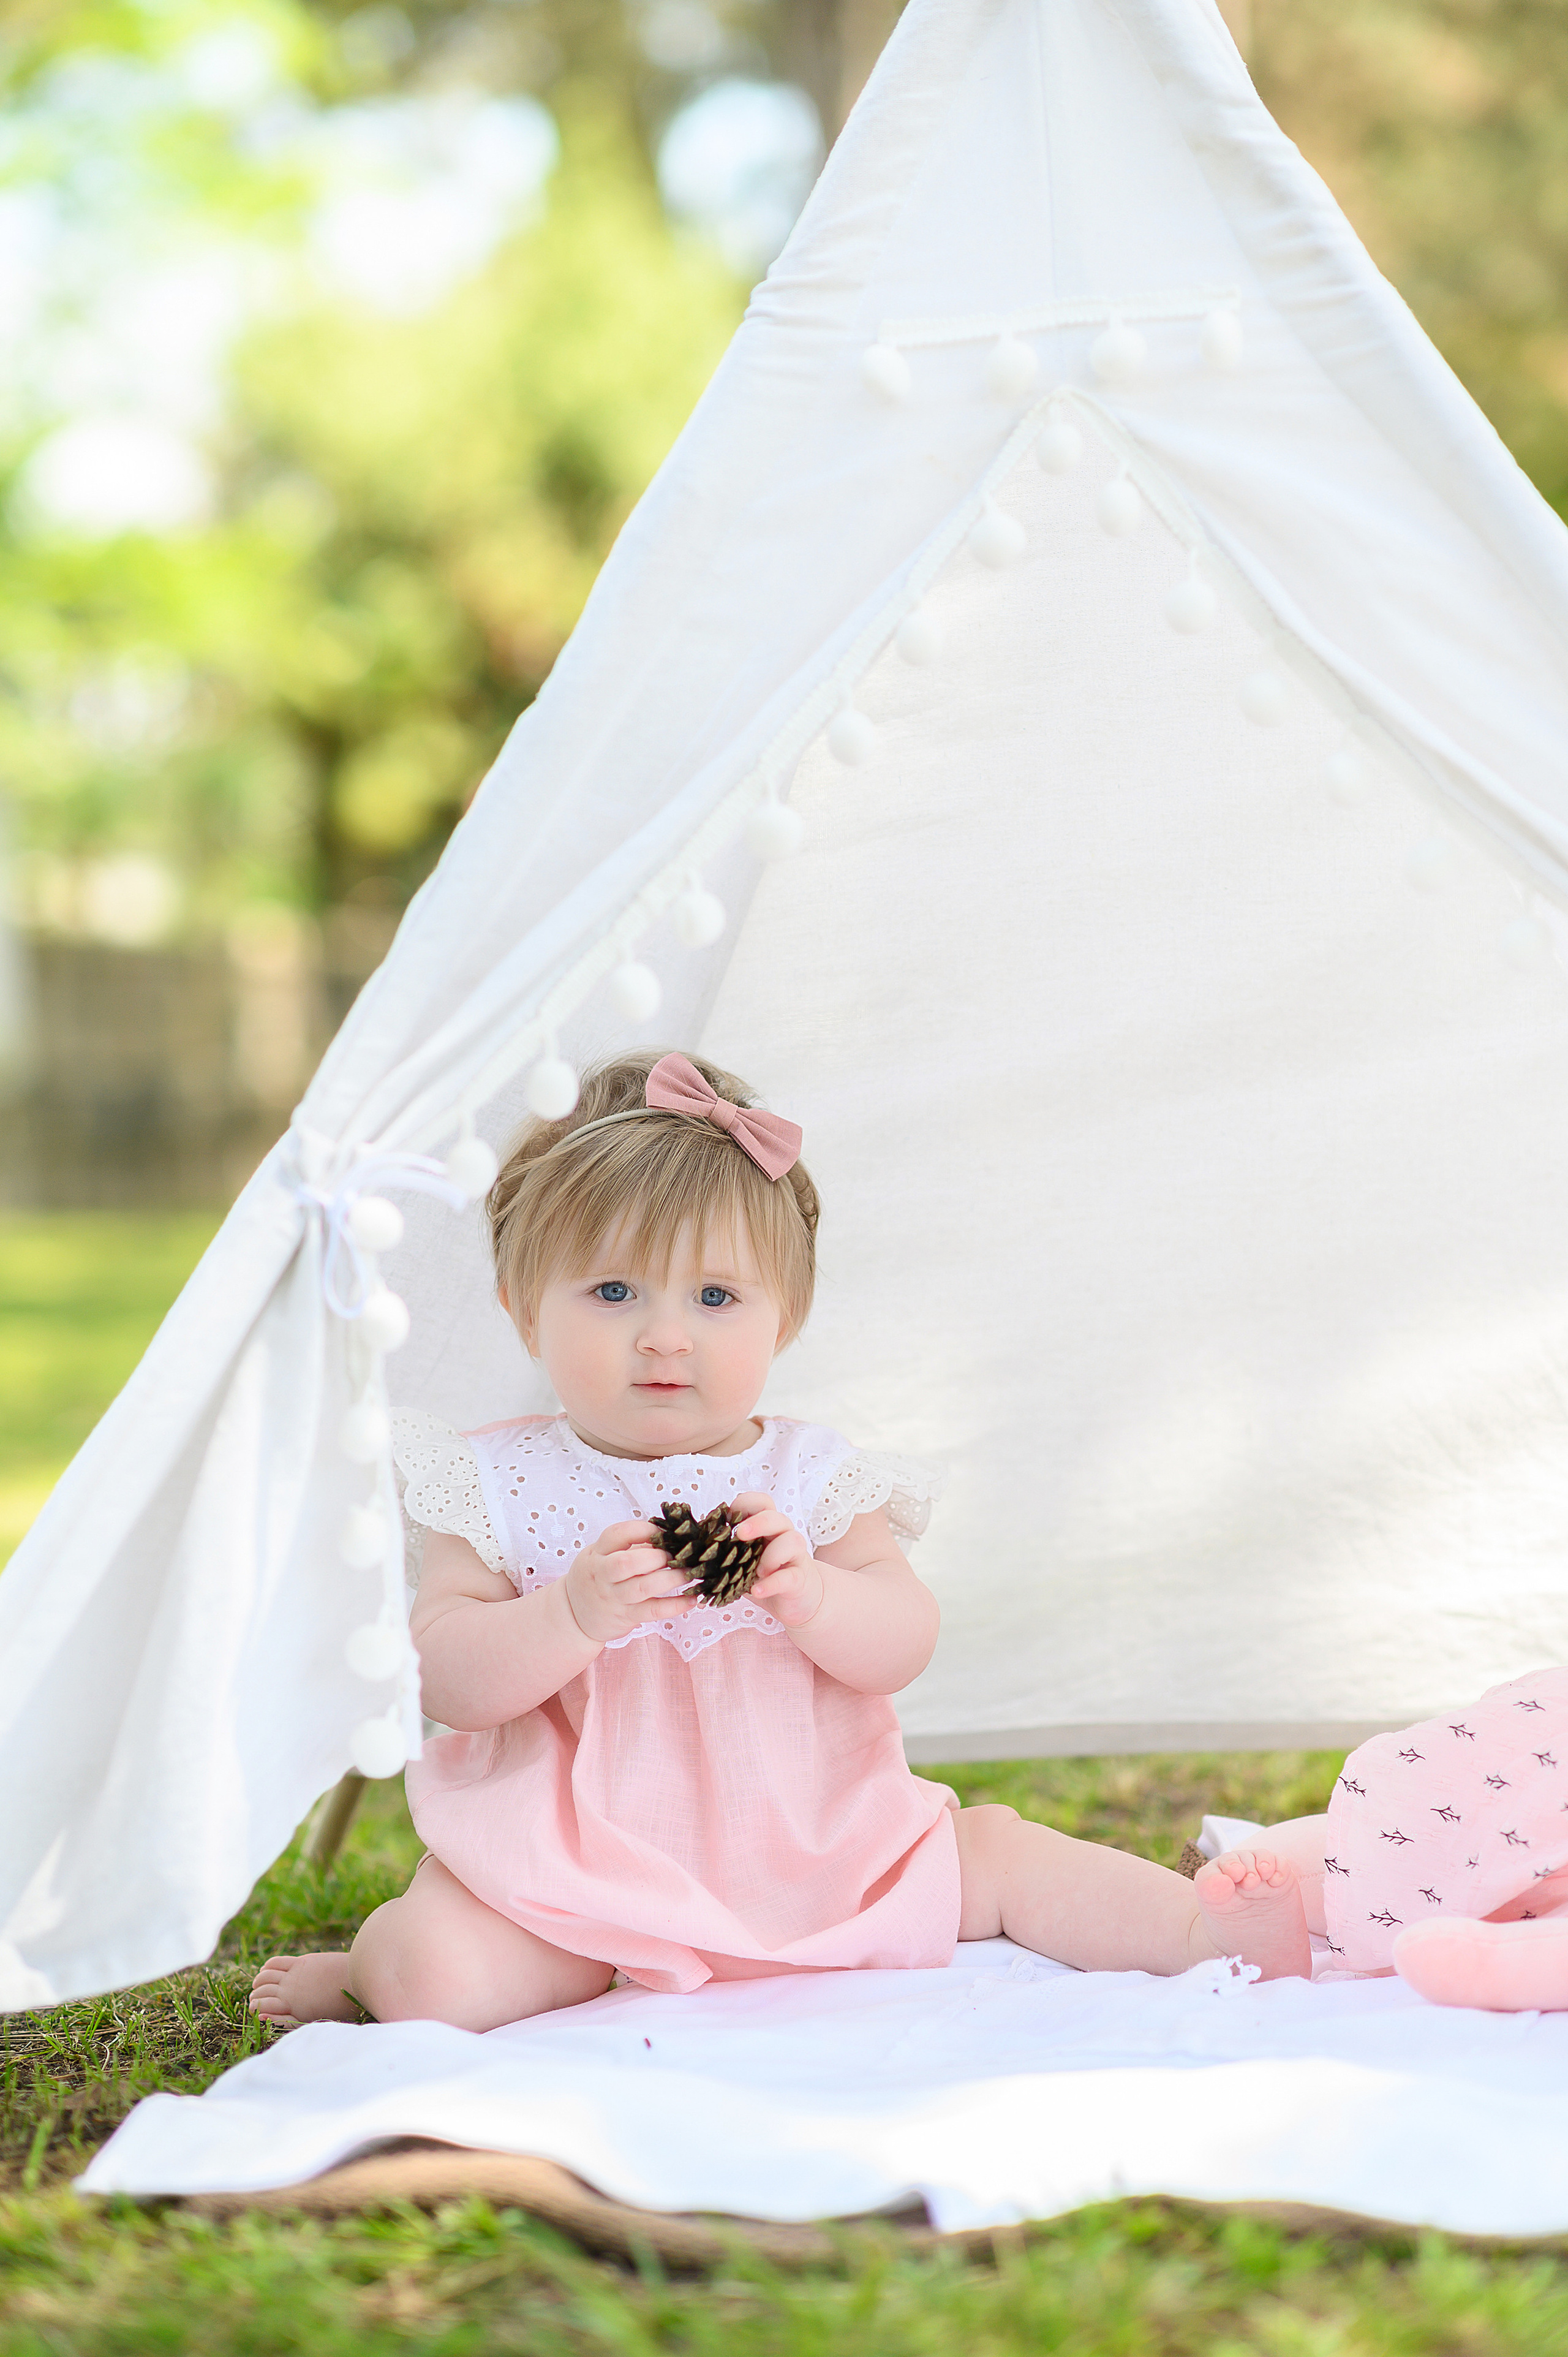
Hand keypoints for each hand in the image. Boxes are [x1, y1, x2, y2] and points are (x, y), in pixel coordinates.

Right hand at [562, 1518, 691, 1643]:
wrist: (574, 1615)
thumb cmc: (596, 1578)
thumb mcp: (600, 1556)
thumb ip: (628, 1545)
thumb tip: (668, 1536)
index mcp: (597, 1554)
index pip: (616, 1535)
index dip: (643, 1529)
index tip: (664, 1531)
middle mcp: (603, 1575)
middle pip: (628, 1563)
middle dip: (656, 1556)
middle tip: (677, 1554)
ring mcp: (614, 1598)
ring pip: (643, 1587)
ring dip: (671, 1579)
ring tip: (690, 1573)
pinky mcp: (626, 1616)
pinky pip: (653, 1611)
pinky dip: (675, 1605)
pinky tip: (692, 1599)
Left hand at [734, 1491, 825, 1628]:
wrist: (800, 1601)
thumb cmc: (768, 1576)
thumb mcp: (746, 1560)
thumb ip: (728, 1550)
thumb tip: (694, 1544)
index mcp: (769, 1528)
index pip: (762, 1502)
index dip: (745, 1503)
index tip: (727, 1519)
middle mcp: (785, 1536)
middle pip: (777, 1517)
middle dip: (757, 1522)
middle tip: (740, 1535)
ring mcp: (796, 1557)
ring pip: (792, 1541)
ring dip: (770, 1555)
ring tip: (756, 1572)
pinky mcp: (800, 1579)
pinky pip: (789, 1577)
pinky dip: (771, 1583)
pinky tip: (757, 1590)